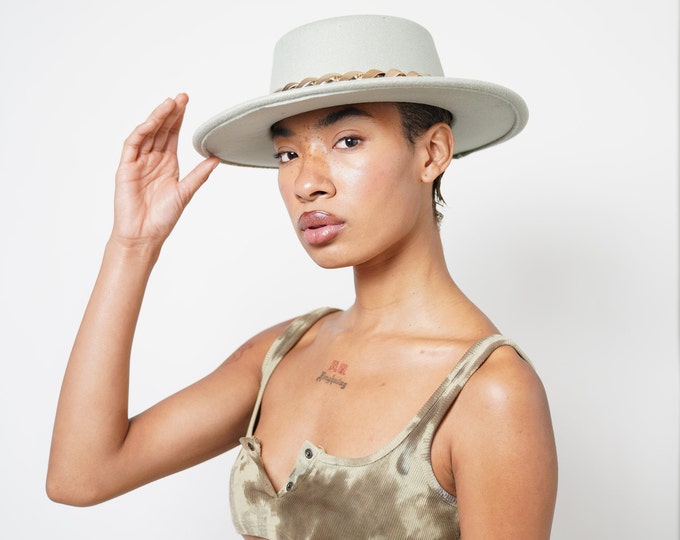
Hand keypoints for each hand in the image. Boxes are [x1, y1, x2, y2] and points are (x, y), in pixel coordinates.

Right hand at [112, 94, 218, 246]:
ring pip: (147, 133)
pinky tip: (153, 122)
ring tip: (170, 104)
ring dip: (157, 117)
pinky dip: (142, 131)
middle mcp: (152, 160)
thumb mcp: (186, 192)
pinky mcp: (126, 168)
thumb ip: (199, 174)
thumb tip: (216, 158)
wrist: (144, 235)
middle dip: (170, 113)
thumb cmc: (163, 218)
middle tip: (182, 97)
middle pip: (161, 130)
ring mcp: (138, 162)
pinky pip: (133, 144)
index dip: (178, 119)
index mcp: (167, 164)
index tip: (187, 103)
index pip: (172, 135)